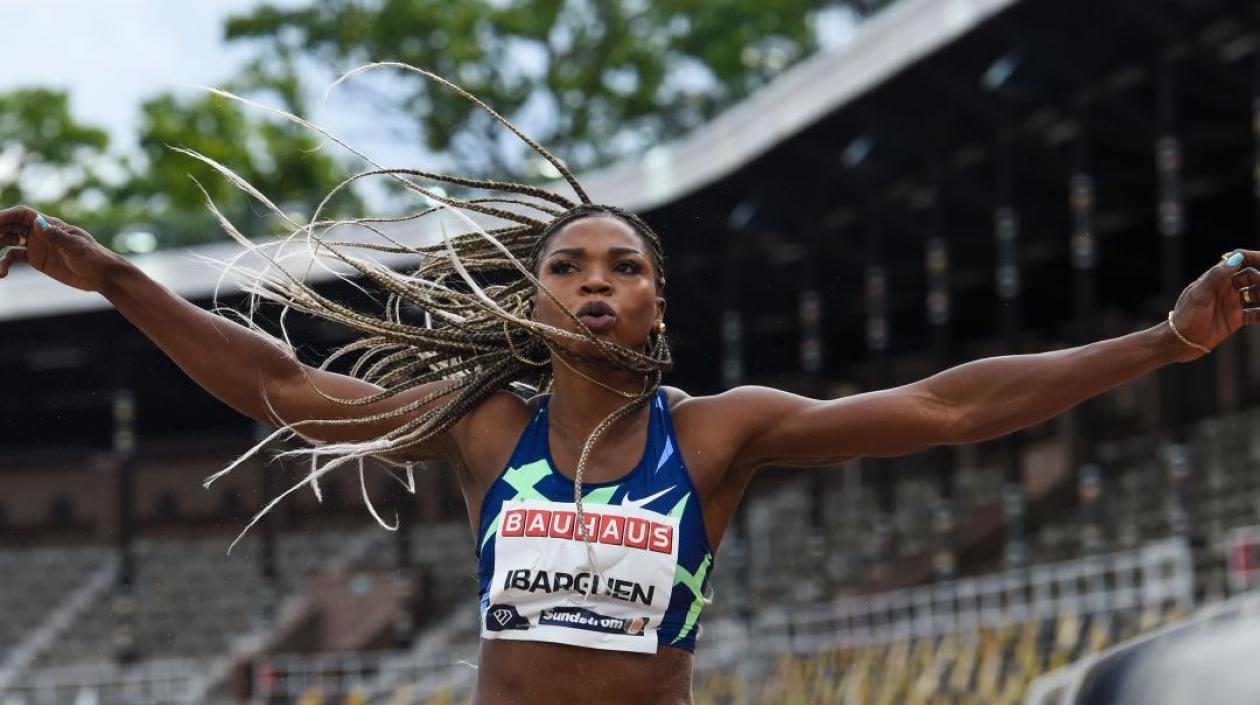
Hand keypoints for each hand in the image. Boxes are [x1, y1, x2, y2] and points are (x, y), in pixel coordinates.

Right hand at [0, 205, 124, 291]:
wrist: (102, 275)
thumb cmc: (93, 257)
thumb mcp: (75, 247)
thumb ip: (56, 236)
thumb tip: (37, 222)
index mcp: (49, 224)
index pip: (21, 214)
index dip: (4, 216)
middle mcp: (40, 232)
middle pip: (10, 226)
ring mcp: (37, 246)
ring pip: (8, 242)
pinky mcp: (36, 260)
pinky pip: (14, 258)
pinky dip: (4, 263)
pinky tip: (1, 273)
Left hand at [1168, 250, 1259, 361]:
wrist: (1180, 342)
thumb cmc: (1186, 317)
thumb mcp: (1200, 295)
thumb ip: (1217, 276)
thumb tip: (1237, 258)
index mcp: (1216, 279)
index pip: (1237, 260)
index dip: (1253, 256)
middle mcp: (1226, 288)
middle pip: (1251, 275)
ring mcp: (1232, 303)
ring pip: (1257, 293)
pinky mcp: (1236, 319)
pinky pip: (1256, 313)